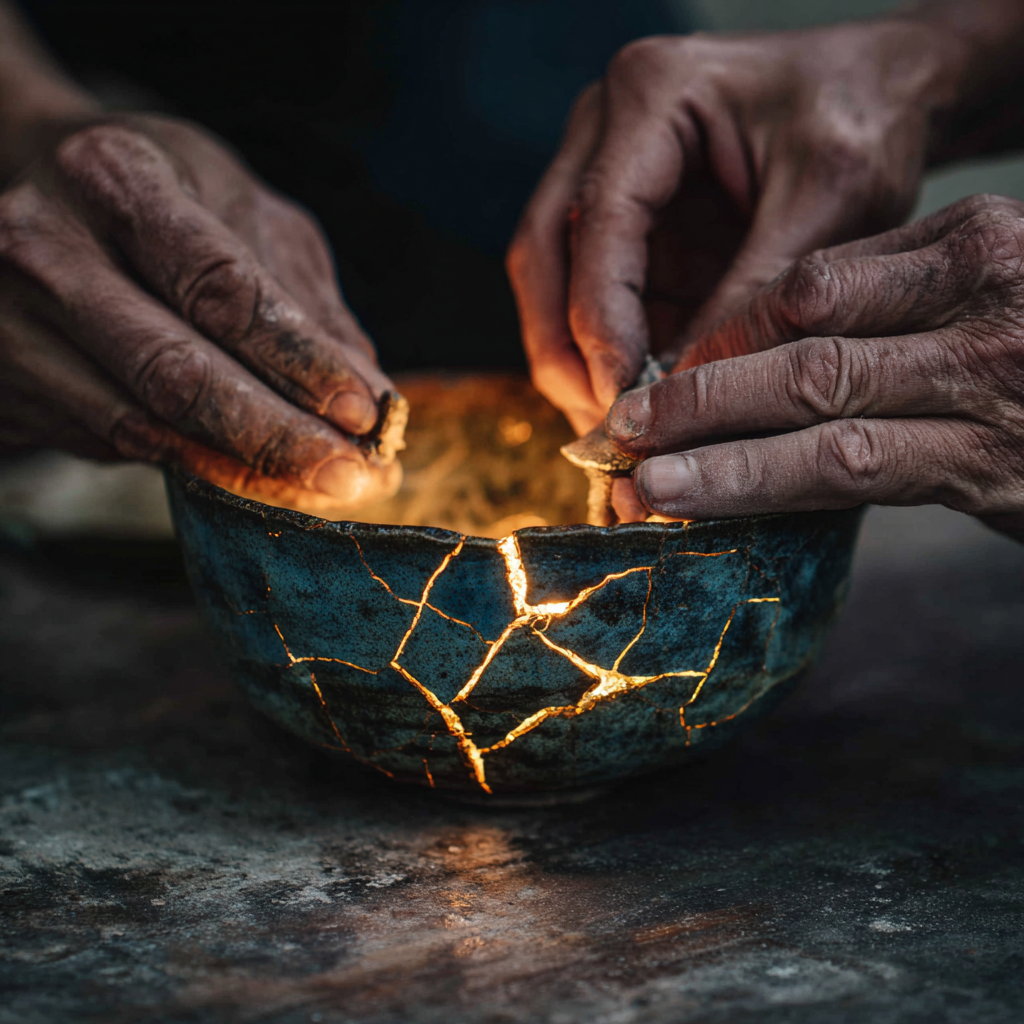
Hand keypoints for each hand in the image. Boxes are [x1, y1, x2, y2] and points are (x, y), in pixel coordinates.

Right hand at [0, 115, 399, 513]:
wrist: (27, 185)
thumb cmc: (156, 197)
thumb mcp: (241, 209)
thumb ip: (303, 298)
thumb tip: (371, 396)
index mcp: (118, 177)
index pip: (220, 288)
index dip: (298, 361)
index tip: (363, 413)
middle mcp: (43, 245)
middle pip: (172, 371)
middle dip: (274, 437)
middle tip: (350, 478)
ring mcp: (4, 319)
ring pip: (135, 425)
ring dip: (237, 469)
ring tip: (314, 487)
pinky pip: (106, 444)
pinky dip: (187, 465)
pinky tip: (242, 471)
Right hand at [507, 19, 964, 433]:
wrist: (882, 87)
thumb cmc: (862, 117)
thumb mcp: (827, 205)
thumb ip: (752, 296)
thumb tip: (681, 391)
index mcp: (652, 94)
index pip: (597, 221)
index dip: (601, 320)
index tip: (622, 397)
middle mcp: (605, 129)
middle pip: (542, 253)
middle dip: (564, 349)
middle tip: (602, 426)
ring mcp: (604, 173)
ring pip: (551, 281)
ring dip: (574, 360)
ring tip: (615, 429)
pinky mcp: (623, 222)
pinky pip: (591, 296)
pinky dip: (605, 354)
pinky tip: (633, 401)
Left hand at [605, 194, 1023, 539]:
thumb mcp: (984, 298)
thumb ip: (891, 306)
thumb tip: (763, 343)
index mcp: (972, 243)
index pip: (809, 286)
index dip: (723, 338)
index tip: (664, 376)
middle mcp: (980, 299)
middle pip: (799, 339)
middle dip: (698, 389)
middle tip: (621, 427)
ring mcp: (986, 382)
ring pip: (816, 403)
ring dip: (714, 446)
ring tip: (637, 477)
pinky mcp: (990, 467)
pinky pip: (852, 470)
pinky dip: (764, 485)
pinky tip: (699, 501)